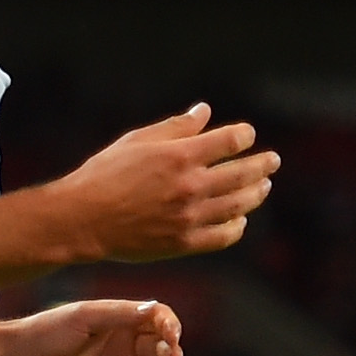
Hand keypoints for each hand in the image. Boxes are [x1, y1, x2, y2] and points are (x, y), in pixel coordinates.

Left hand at [0, 298, 182, 355]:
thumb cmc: (47, 332)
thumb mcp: (84, 317)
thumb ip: (120, 314)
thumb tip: (156, 311)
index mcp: (119, 319)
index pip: (157, 320)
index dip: (171, 327)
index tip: (172, 337)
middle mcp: (121, 343)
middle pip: (160, 347)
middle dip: (170, 353)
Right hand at [55, 105, 277, 262]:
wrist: (82, 220)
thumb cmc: (104, 175)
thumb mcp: (138, 141)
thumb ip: (176, 127)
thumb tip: (204, 112)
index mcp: (181, 155)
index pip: (231, 141)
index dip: (244, 136)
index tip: (246, 135)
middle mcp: (191, 186)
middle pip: (242, 173)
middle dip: (262, 165)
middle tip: (273, 161)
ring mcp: (189, 217)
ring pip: (238, 205)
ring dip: (256, 194)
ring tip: (263, 188)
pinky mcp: (182, 243)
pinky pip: (222, 236)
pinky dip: (236, 227)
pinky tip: (240, 221)